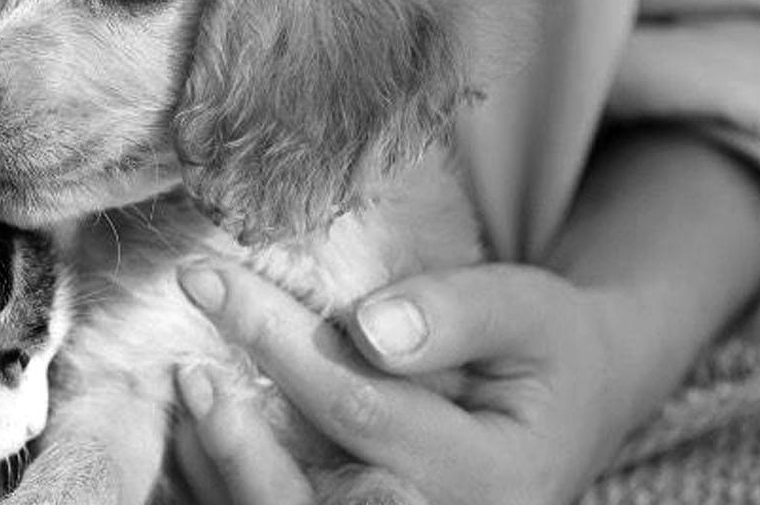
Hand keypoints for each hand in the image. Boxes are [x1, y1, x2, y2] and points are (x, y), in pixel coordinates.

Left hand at [170, 261, 639, 504]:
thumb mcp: (527, 310)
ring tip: (190, 392)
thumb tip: (370, 329)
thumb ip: (457, 314)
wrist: (573, 401)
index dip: (277, 339)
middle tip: (186, 362)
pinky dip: (229, 483)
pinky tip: (199, 430)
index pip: (360, 406)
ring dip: (225, 466)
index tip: (210, 277)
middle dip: (236, 430)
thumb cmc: (544, 345)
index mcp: (489, 475)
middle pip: (312, 491)